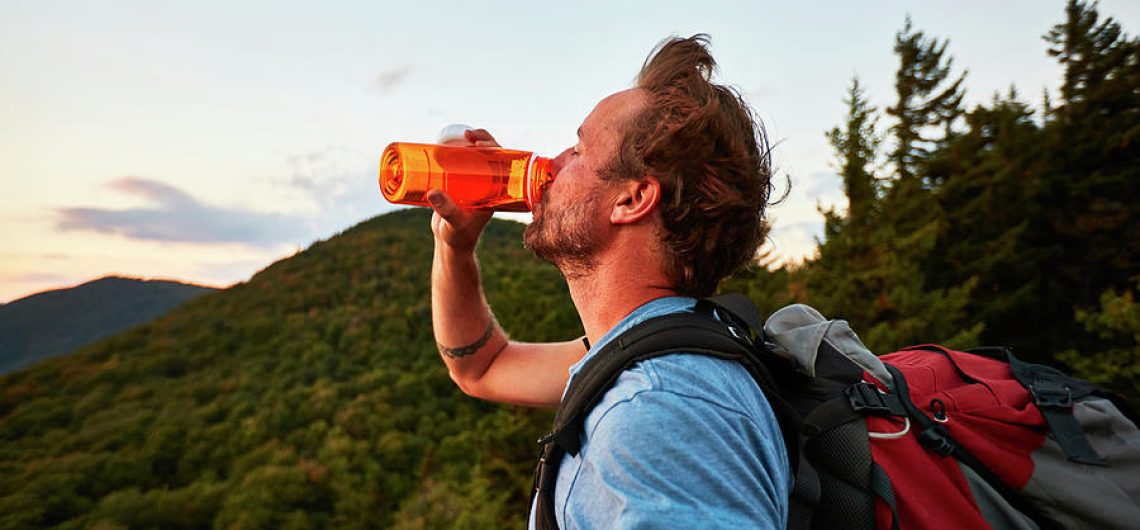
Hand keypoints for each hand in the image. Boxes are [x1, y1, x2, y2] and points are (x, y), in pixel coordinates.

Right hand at [428, 129, 500, 251]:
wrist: (450, 244)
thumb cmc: (458, 236)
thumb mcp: (454, 222)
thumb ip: (446, 210)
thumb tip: (432, 192)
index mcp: (494, 190)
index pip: (502, 162)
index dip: (495, 147)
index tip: (480, 142)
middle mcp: (485, 184)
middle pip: (489, 154)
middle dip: (481, 139)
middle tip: (466, 134)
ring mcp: (471, 183)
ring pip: (472, 156)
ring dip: (465, 142)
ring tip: (452, 136)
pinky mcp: (457, 184)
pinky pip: (457, 163)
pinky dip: (452, 151)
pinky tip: (442, 143)